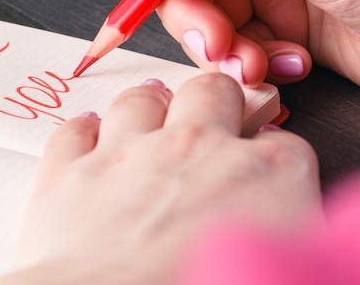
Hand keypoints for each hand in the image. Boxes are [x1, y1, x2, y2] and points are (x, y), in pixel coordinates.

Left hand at [0, 74, 320, 284]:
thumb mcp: (283, 265)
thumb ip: (290, 225)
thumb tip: (286, 222)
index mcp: (266, 176)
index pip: (285, 144)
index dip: (273, 159)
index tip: (263, 172)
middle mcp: (196, 148)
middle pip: (212, 94)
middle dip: (215, 103)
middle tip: (208, 123)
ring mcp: (128, 154)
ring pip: (141, 99)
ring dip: (147, 109)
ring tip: (148, 123)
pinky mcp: (70, 171)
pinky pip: (75, 131)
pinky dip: (83, 134)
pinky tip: (91, 140)